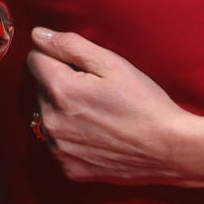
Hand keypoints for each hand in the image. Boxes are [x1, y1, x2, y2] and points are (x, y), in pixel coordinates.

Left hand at [27, 27, 195, 186]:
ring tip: (97, 111)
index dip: (56, 56)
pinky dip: (70, 135)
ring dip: (61, 108)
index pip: (34, 59)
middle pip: (39, 87)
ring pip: (45, 114)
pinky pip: (57, 142)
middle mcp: (51, 122)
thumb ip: (70, 45)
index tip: (80, 64)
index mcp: (60, 90)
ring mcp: (58, 149)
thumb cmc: (144, 102)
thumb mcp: (112, 64)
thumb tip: (36, 34)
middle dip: (59, 81)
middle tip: (94, 88)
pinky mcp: (69, 168)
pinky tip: (96, 133)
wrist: (169, 149)